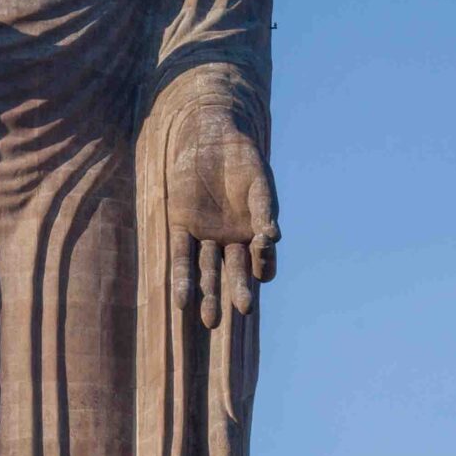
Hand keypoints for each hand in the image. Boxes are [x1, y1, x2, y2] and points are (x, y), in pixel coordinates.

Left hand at [166, 106, 278, 328]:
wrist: (210, 135)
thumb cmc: (242, 159)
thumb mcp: (258, 183)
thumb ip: (265, 210)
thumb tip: (274, 236)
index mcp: (254, 232)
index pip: (261, 261)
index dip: (263, 266)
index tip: (263, 273)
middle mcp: (231, 240)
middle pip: (234, 271)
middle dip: (237, 291)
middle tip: (243, 311)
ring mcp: (206, 236)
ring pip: (207, 271)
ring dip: (208, 295)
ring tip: (209, 320)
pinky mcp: (181, 227)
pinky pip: (181, 258)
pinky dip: (183, 279)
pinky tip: (182, 300)